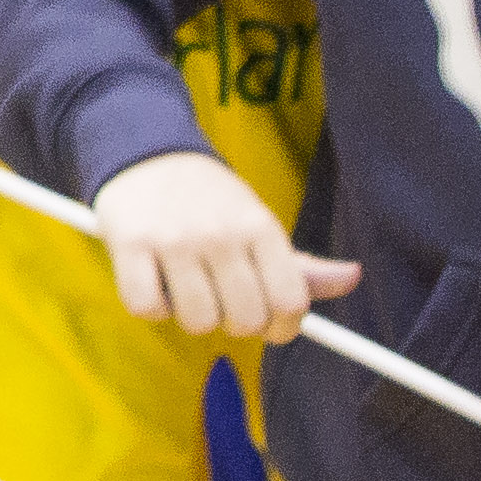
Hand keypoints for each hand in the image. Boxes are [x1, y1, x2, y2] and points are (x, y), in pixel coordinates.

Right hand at [90, 149, 354, 338]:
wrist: (147, 152)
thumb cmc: (210, 200)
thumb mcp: (258, 223)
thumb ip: (301, 264)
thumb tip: (351, 278)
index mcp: (260, 227)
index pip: (291, 301)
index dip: (284, 327)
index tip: (270, 324)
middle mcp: (220, 233)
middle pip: (246, 319)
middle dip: (237, 323)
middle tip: (224, 303)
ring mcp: (173, 240)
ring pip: (198, 320)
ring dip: (194, 317)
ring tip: (188, 291)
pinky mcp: (128, 245)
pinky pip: (147, 309)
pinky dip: (153, 308)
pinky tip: (157, 284)